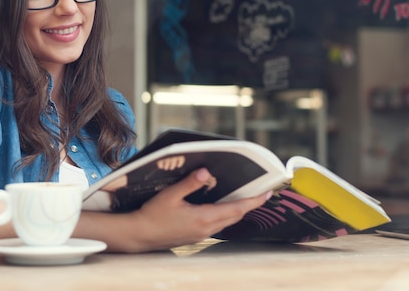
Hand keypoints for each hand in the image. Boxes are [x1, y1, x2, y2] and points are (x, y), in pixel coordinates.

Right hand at [129, 167, 271, 250]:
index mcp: (202, 217)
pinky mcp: (195, 236)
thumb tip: (205, 172)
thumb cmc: (152, 215)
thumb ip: (189, 183)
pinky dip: (225, 215)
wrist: (140, 235)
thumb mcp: (170, 195)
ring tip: (246, 198)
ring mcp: (201, 234)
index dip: (253, 201)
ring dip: (238, 210)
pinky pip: (217, 225)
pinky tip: (222, 208)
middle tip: (261, 193)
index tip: (267, 193)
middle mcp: (205, 228)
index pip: (236, 209)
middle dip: (249, 204)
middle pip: (235, 216)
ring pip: (227, 221)